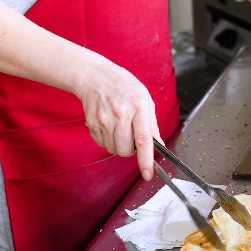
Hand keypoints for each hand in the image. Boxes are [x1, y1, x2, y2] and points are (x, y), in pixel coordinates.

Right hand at [73, 59, 160, 179]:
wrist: (96, 77)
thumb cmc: (124, 86)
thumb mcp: (145, 100)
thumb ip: (152, 125)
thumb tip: (159, 146)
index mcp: (138, 107)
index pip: (144, 140)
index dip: (146, 160)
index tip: (148, 174)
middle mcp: (120, 114)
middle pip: (125, 150)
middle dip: (130, 149)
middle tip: (131, 134)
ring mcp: (104, 119)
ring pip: (113, 149)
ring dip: (119, 144)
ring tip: (120, 126)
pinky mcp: (92, 123)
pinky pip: (102, 143)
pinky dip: (107, 139)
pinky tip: (109, 125)